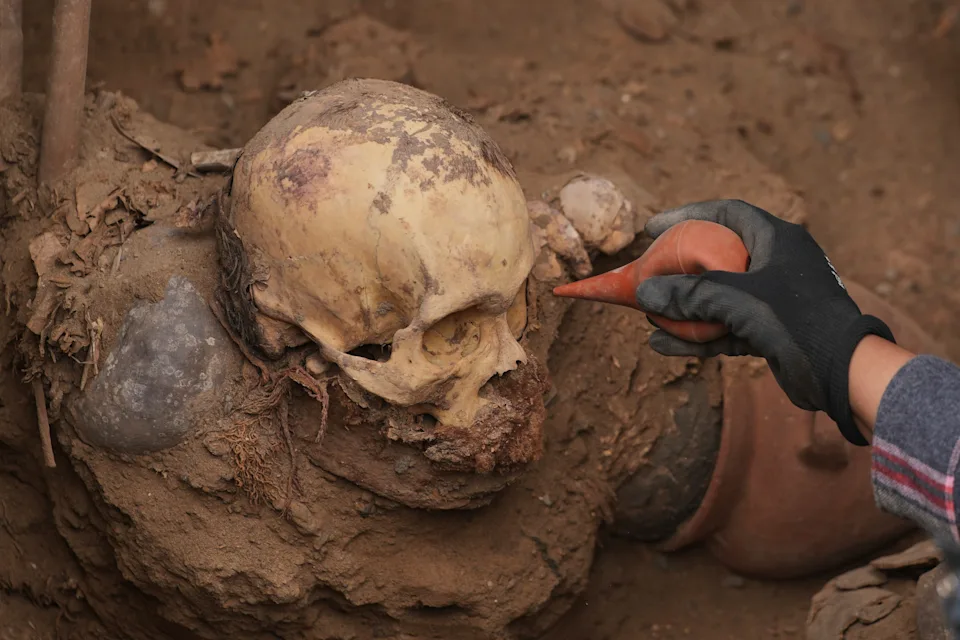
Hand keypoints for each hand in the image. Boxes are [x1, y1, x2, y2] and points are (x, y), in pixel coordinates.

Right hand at [635, 199, 895, 445]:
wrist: (844, 372)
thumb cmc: (798, 321)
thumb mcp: (740, 298)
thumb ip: (691, 293)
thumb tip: (644, 293)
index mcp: (777, 240)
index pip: (726, 214)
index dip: (687, 215)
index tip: (653, 228)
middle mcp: (775, 264)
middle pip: (716, 257)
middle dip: (678, 269)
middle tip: (648, 273)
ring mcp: (773, 300)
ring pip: (717, 297)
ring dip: (682, 308)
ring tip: (648, 314)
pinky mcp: (769, 332)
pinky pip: (723, 328)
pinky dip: (694, 335)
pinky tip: (662, 344)